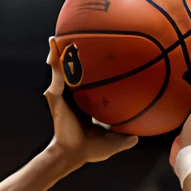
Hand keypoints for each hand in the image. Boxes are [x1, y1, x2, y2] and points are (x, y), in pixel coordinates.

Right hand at [43, 38, 137, 170]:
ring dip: (61, 52)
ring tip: (61, 36)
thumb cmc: (90, 150)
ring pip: (62, 69)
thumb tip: (137, 138)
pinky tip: (53, 43)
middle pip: (74, 73)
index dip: (92, 74)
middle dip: (74, 58)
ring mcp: (63, 96)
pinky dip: (54, 58)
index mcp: (85, 105)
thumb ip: (125, 139)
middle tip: (80, 41)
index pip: (88, 85)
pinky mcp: (56, 96)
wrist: (74, 155)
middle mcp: (73, 98)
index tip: (99, 61)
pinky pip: (56, 73)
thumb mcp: (113, 142)